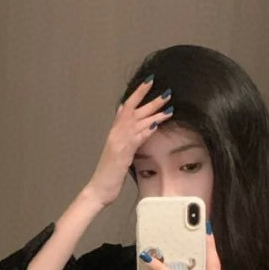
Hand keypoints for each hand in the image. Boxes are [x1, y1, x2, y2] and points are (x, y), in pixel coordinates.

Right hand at [84, 78, 172, 206]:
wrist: (99, 188)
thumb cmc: (110, 171)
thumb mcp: (116, 148)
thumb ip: (120, 130)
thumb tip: (122, 112)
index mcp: (115, 131)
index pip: (126, 106)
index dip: (138, 93)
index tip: (150, 81)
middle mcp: (116, 133)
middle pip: (135, 111)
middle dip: (151, 100)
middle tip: (167, 92)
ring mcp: (118, 143)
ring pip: (138, 123)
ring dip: (154, 113)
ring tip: (169, 107)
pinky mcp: (122, 154)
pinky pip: (135, 139)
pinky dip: (146, 130)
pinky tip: (156, 125)